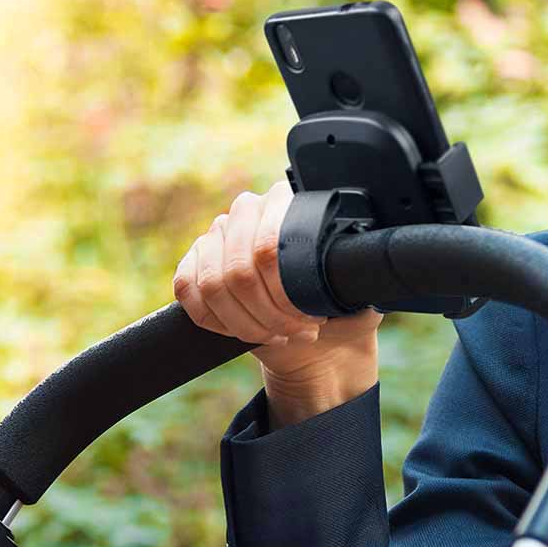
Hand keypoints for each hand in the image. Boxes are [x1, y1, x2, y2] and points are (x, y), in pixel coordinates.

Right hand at [173, 179, 383, 386]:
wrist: (321, 343)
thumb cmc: (342, 312)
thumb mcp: (360, 287)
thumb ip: (358, 267)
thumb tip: (360, 260)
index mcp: (289, 203)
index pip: (271, 247)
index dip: (285, 294)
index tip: (310, 319)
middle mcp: (248, 210)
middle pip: (239, 269)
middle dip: (269, 314)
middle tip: (297, 332)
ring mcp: (217, 236)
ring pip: (213, 283)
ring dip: (246, 323)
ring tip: (277, 336)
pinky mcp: (194, 264)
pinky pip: (187, 290)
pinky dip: (215, 321)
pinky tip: (243, 332)